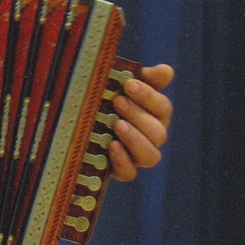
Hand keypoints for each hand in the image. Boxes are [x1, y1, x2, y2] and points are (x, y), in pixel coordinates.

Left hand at [108, 64, 173, 181]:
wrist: (78, 122)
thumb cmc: (105, 99)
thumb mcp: (120, 84)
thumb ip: (144, 78)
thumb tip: (166, 70)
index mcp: (154, 115)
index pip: (163, 107)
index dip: (148, 96)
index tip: (129, 83)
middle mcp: (150, 138)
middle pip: (159, 132)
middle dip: (138, 115)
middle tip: (118, 101)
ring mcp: (136, 156)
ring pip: (151, 156)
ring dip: (135, 139)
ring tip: (117, 124)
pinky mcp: (121, 171)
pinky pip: (129, 173)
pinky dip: (122, 160)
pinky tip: (111, 145)